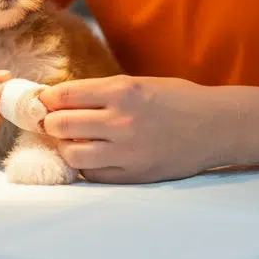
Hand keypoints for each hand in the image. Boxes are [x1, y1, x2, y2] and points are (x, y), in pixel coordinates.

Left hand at [40, 75, 221, 183]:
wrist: (215, 127)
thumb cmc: (177, 99)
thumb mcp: (139, 83)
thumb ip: (102, 92)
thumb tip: (60, 99)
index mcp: (122, 91)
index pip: (64, 95)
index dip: (47, 99)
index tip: (43, 102)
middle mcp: (121, 121)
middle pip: (60, 125)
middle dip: (51, 122)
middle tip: (53, 122)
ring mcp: (127, 151)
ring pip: (71, 154)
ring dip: (66, 147)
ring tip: (73, 141)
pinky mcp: (134, 175)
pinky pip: (93, 175)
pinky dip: (87, 166)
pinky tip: (94, 157)